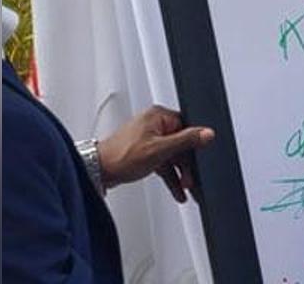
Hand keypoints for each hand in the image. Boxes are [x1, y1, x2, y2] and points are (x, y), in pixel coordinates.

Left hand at [97, 105, 214, 202]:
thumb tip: (207, 133)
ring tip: (184, 187)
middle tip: (189, 180)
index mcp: (158, 116)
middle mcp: (154, 124)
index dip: (194, 146)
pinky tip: (176, 188)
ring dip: (179, 173)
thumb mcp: (160, 149)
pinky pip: (164, 161)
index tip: (197, 161)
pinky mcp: (145, 151)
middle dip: (185, 165)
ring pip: (173, 155)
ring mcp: (149, 138)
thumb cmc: (120, 157)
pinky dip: (170, 175)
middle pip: (181, 144)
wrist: (97, 172)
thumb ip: (186, 141)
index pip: (187, 127)